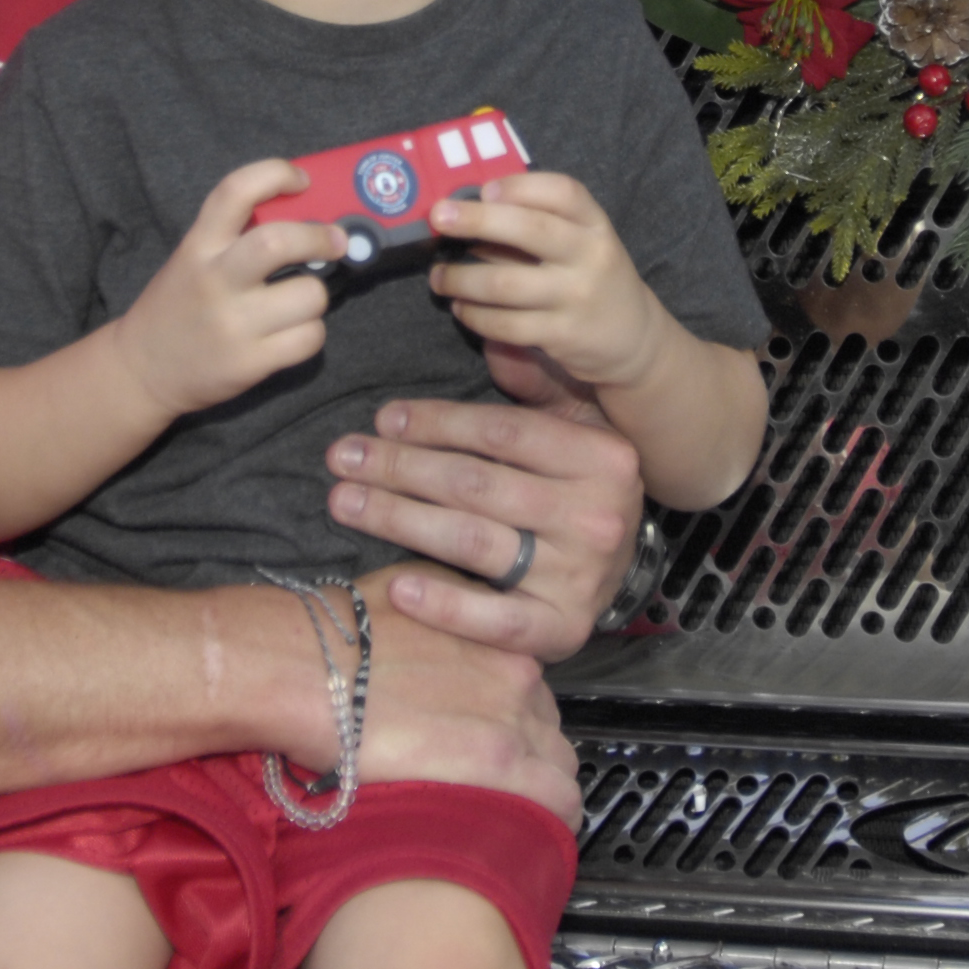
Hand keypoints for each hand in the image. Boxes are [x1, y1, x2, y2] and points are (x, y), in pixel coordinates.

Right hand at [104, 157, 338, 422]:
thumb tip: (304, 215)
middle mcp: (214, 280)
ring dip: (316, 296)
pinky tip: (291, 333)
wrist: (142, 369)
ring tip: (298, 302)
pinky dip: (311, 333)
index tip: (302, 181)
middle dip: (320, 237)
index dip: (276, 174)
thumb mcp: (192, 260)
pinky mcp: (250, 362)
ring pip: (310, 295)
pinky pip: (310, 338)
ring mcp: (232, 323)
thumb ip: (234, 238)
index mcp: (198, 246)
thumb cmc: (178, 306)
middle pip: (278, 242)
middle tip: (336, 241)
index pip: (236, 191)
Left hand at [324, 391, 643, 661]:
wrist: (629, 567)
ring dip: (397, 518)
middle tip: (340, 457)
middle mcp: (595, 516)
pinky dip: (448, 605)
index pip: (501, 433)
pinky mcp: (564, 628)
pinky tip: (399, 586)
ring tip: (342, 501)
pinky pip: (499, 620)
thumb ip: (537, 384)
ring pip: (473, 540)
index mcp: (600, 457)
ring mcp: (581, 576)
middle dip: (398, 466)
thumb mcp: (575, 425)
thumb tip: (496, 340)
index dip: (435, 423)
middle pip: (476, 484)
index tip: (380, 419)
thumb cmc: (580, 485)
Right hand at [331, 580, 580, 825]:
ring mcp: (514, 715)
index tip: (483, 733)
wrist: (299, 668)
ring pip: (559, 763)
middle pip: (547, 724)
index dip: (507, 714)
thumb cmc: (328, 639)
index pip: (526, 684)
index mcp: (489, 631)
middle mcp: (515, 668)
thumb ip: (434, 619)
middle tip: (482, 777)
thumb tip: (429, 641)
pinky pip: (560, 800)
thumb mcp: (395, 597)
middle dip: (525, 751)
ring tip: (499, 810)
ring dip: (537, 786)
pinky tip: (525, 834)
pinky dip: (548, 818)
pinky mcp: (503, 763)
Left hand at [426, 171, 667, 394]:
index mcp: (594, 224)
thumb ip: (536, 223)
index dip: (521, 186)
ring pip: (504, 284)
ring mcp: (577, 298)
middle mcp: (591, 256)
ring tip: (438, 277)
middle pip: (530, 229)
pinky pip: (506, 325)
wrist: (634, 339)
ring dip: (460, 278)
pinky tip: (461, 307)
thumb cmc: (590, 276)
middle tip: (437, 217)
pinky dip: (474, 315)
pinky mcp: (563, 336)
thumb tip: (464, 211)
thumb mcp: (580, 242)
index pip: (564, 192)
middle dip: (476, 220)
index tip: (484, 188)